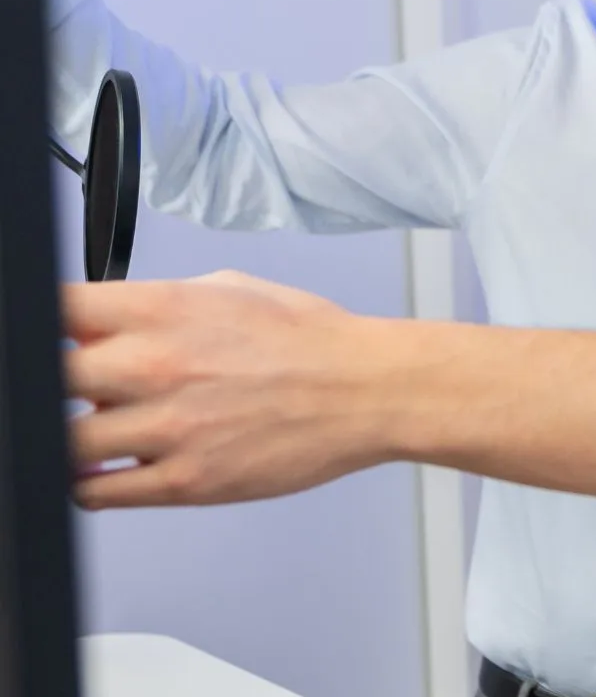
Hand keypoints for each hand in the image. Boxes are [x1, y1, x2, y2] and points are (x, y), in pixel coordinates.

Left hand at [63, 270, 395, 508]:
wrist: (367, 390)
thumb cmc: (309, 340)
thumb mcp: (229, 289)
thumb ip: (157, 305)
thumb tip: (108, 322)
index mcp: (163, 310)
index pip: (53, 311)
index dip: (40, 328)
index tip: (49, 340)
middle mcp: (155, 366)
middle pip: (44, 381)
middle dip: (52, 386)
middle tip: (80, 390)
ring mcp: (168, 428)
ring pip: (62, 446)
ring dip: (70, 440)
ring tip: (96, 434)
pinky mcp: (186, 481)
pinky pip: (98, 494)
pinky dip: (91, 485)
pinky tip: (111, 470)